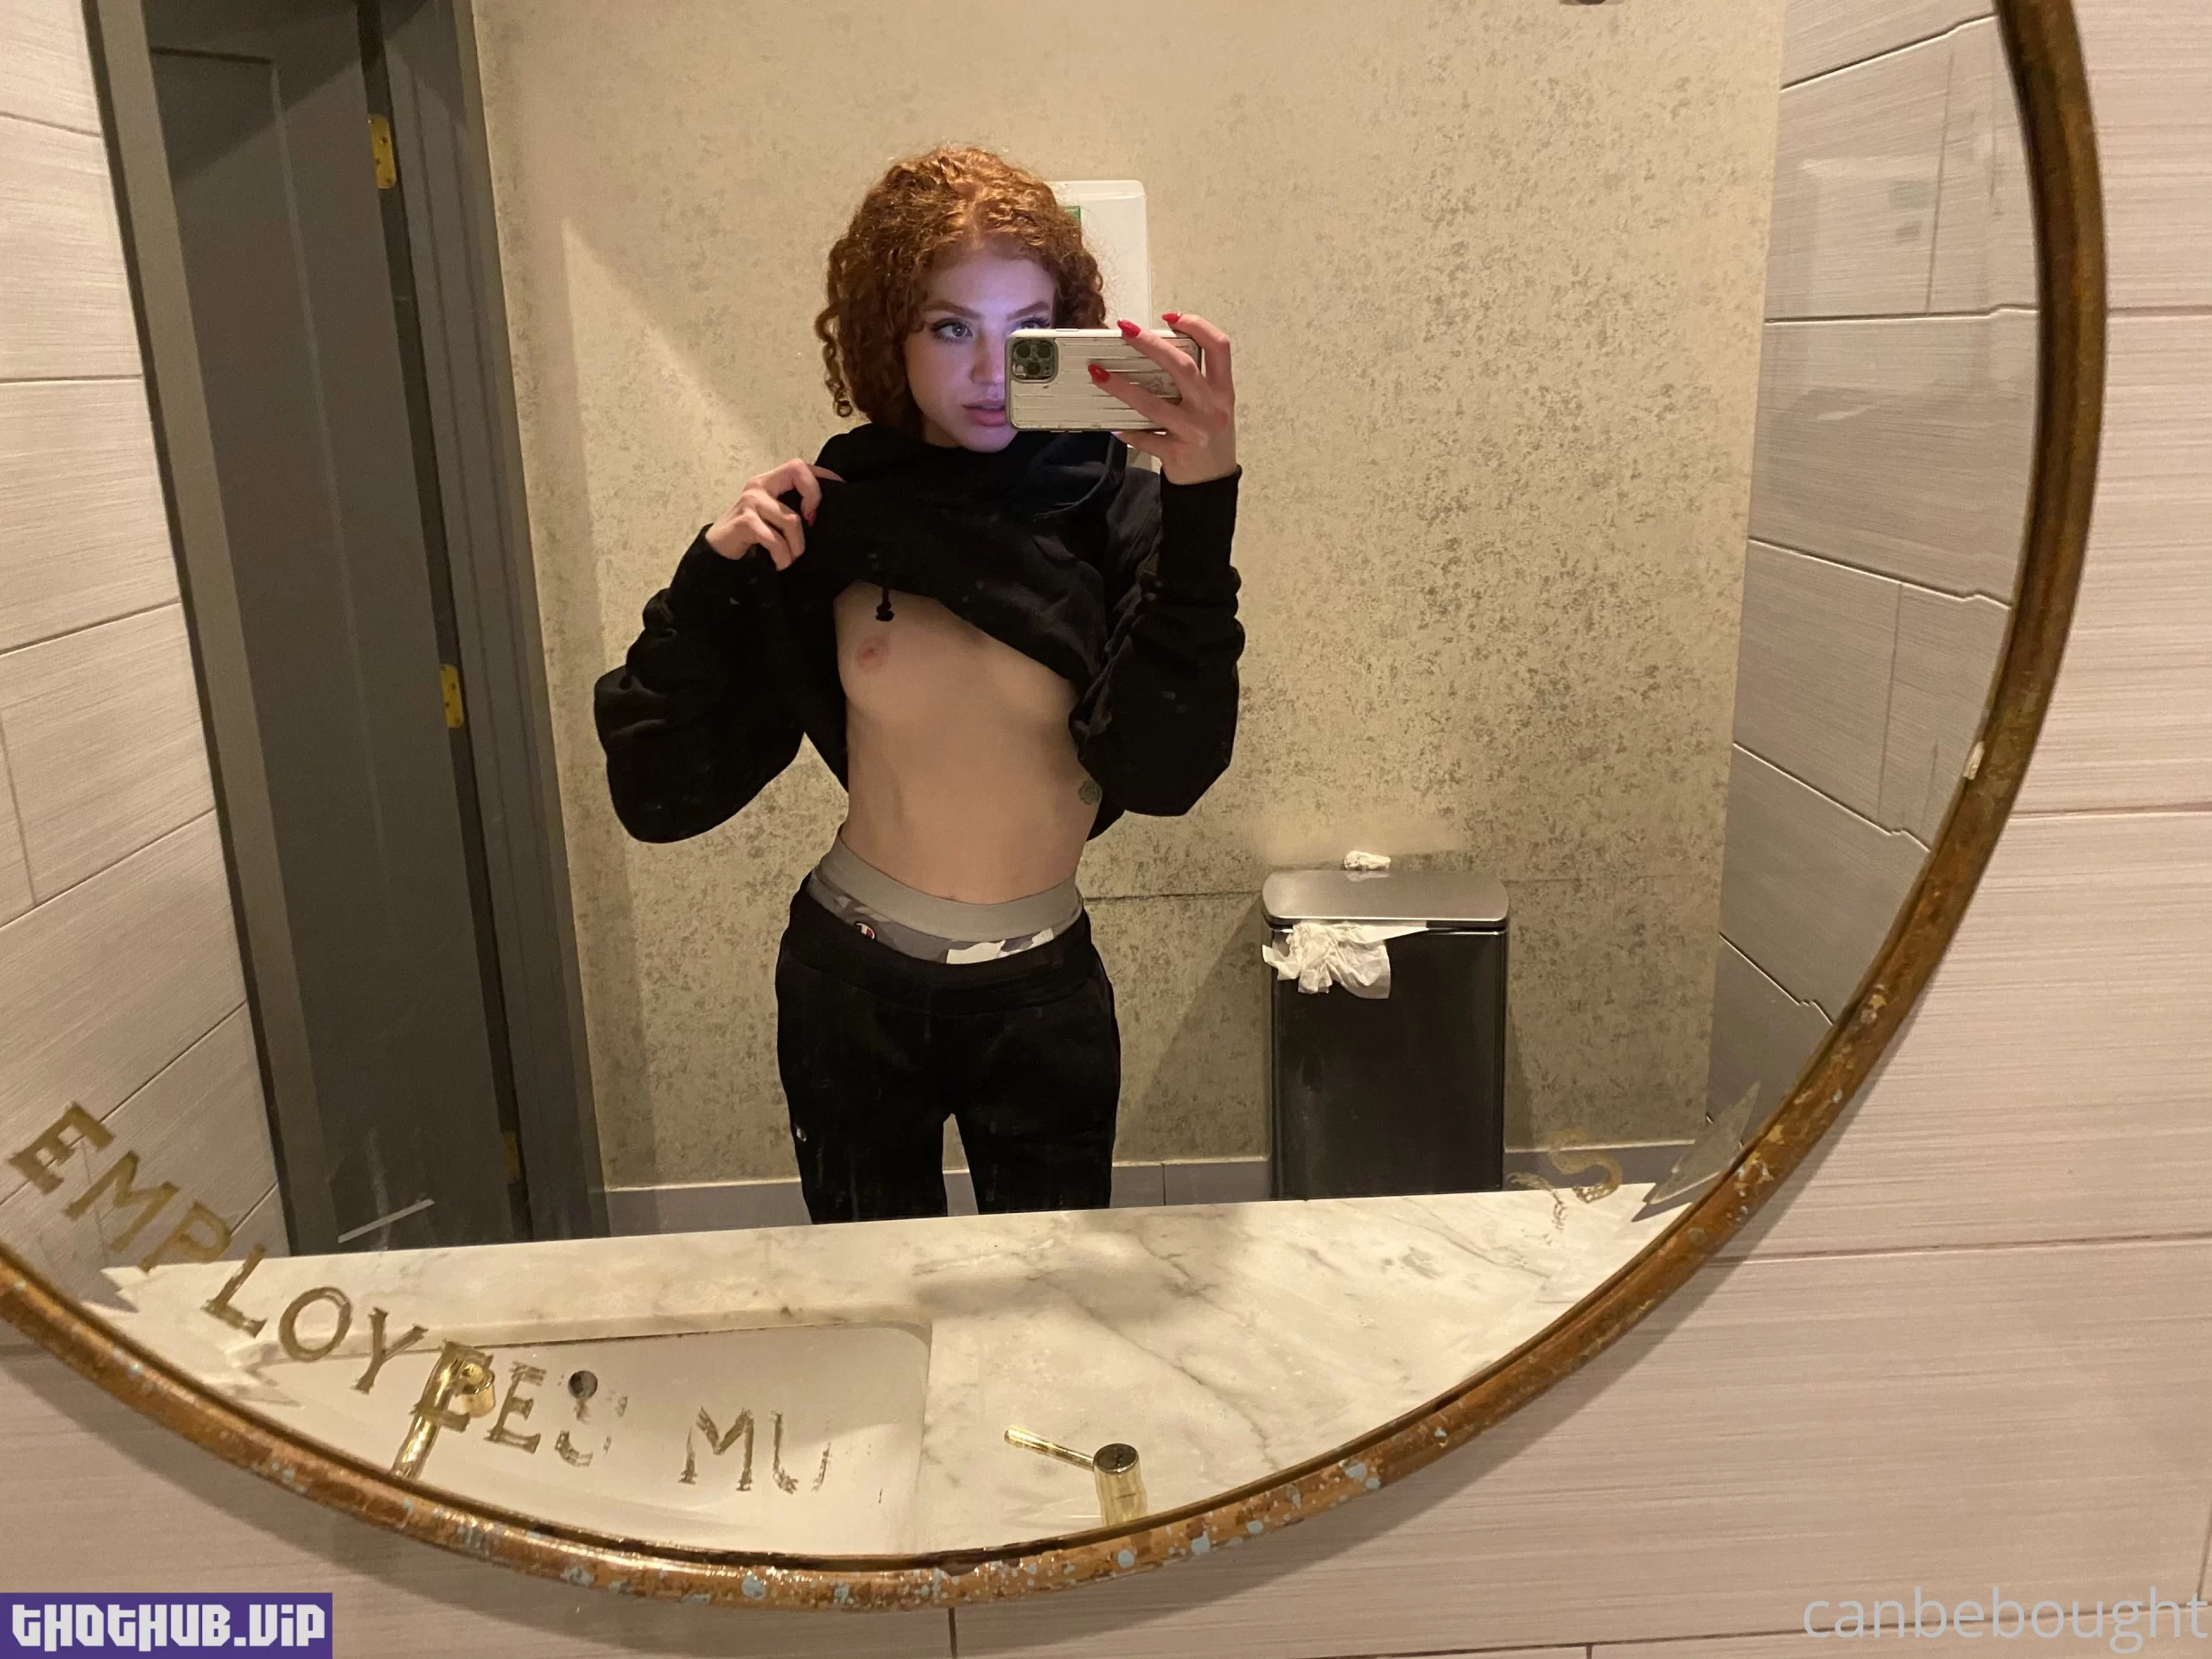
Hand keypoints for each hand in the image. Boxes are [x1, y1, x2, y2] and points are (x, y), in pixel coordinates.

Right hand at [703, 459, 844, 566]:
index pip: (800, 466)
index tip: (839, 492)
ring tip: (789, 557)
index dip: (823, 476)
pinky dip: (782, 556)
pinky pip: (776, 540)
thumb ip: (794, 508)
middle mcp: (760, 486)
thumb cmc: (752, 537)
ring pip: (792, 519)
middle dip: (814, 497)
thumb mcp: (775, 518)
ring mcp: (750, 502)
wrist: (719, 555)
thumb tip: (824, 515)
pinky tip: (778, 563)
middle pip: (796, 470)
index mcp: (770, 482)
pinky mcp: (745, 522)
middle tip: (812, 524)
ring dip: (796, 547)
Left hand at [1090, 312, 1236, 484]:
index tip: (1172, 317)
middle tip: (1126, 330)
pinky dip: (1127, 430)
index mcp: (1222, 390)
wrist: (1212, 485)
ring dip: (1122, 386)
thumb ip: (1196, 381)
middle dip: (1151, 344)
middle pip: (1182, 367)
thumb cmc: (1210, 439)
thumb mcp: (1214, 405)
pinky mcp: (1177, 453)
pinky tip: (1114, 426)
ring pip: (1154, 403)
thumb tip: (1156, 352)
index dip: (1197, 326)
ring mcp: (1194, 431)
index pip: (1219, 347)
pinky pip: (1145, 438)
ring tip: (1099, 373)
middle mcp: (1212, 408)